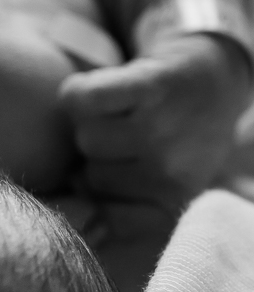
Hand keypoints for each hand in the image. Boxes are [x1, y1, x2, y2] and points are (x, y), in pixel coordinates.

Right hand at [61, 34, 251, 227]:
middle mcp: (172, 169)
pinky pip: (84, 100)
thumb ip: (117, 209)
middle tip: (119, 136)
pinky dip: (77, 94)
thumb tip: (79, 203)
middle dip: (95, 157)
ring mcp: (163, 127)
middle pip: (89, 176)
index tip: (117, 174)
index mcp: (175, 199)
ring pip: (85, 138)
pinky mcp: (152, 85)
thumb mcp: (158, 185)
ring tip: (111, 114)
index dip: (100, 194)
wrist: (213, 75)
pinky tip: (91, 91)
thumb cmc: (174, 135)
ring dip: (86, 123)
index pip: (104, 216)